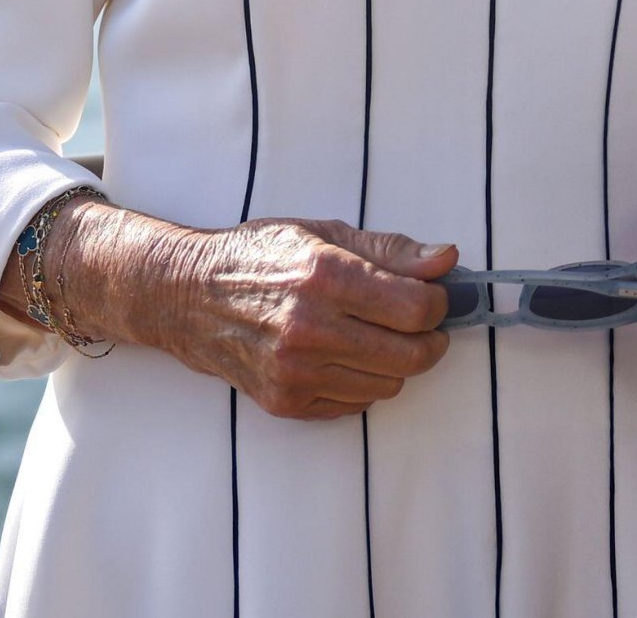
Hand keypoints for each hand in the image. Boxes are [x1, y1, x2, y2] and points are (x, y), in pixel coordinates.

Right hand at [158, 217, 456, 420]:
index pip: (416, 309)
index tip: (434, 296)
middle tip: (421, 323)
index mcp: (325, 275)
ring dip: (396, 362)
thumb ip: (390, 250)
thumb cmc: (260, 256)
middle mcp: (311, 328)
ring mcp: (296, 372)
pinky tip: (345, 355)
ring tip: (376, 335)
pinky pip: (355, 404)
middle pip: (411, 355)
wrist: (190, 297)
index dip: (438, 304)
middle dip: (429, 339)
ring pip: (388, 384)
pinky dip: (363, 382)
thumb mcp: (324, 233)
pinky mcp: (285, 403)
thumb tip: (446, 259)